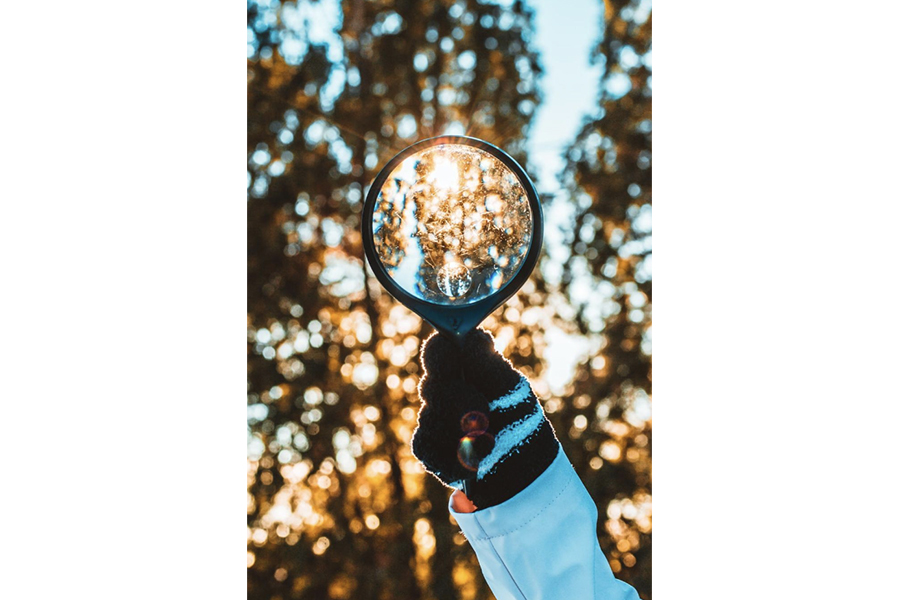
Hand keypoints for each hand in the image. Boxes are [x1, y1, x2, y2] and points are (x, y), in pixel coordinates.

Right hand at [411, 328, 558, 508]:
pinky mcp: (428, 447)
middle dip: (459, 401)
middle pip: (432, 385)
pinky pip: (425, 444)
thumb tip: (474, 336)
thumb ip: (490, 365)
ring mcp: (433, 418)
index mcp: (465, 368)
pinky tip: (471, 461)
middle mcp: (445, 390)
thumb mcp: (512, 391)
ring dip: (460, 432)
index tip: (453, 364)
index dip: (440, 355)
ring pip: (429, 417)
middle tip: (484, 415)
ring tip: (488, 444)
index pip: (438, 350)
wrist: (522, 473)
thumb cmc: (520, 423)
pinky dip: (450, 455)